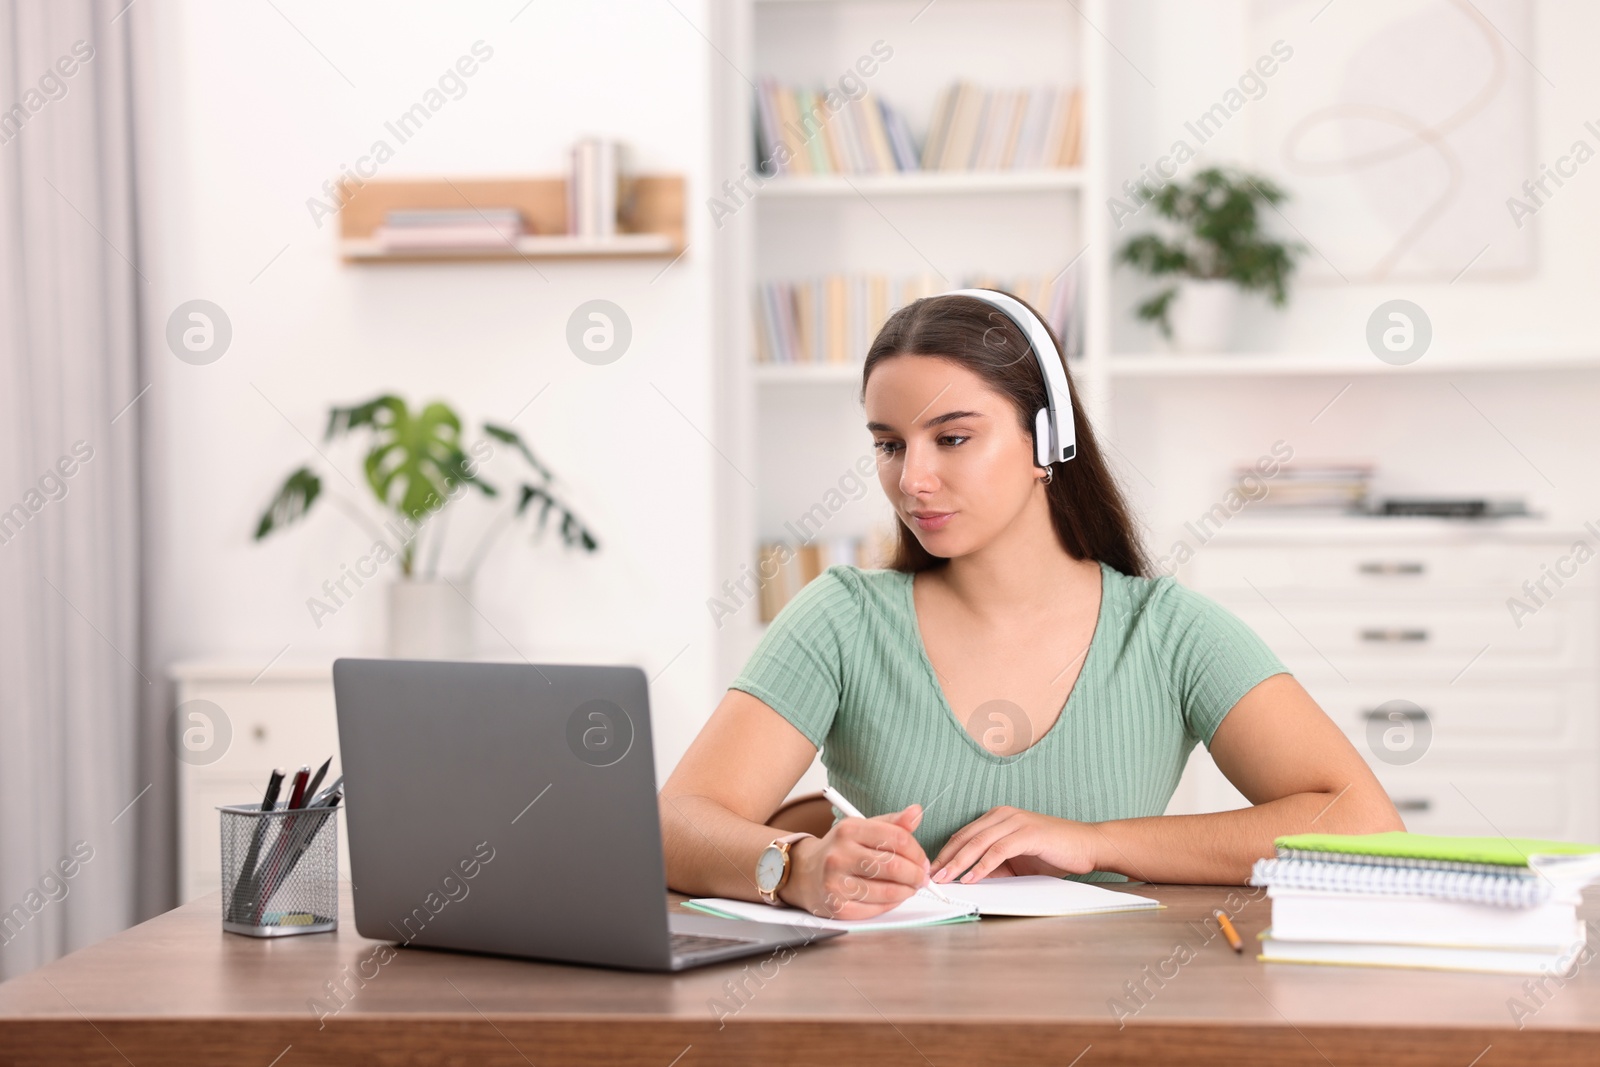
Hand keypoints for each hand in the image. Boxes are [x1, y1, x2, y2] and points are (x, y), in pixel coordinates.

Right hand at [780, 803, 931, 919]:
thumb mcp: (862, 828)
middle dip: (916, 874)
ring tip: (911, 887)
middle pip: (893, 866)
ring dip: (908, 891)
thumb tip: (917, 812)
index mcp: (848, 830)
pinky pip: (876, 908)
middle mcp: (839, 855)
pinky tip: (894, 897)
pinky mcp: (838, 908)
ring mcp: (836, 883)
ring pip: (888, 890)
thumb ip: (892, 823)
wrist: (804, 873)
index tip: (923, 860)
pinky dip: (892, 904)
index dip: (917, 852)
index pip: (896, 838)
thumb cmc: (840, 849)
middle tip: (922, 877)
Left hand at [928, 806, 1098, 883]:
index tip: (932, 870)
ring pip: (978, 843)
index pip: (963, 835)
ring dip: (959, 863)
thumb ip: (994, 865)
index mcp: (998, 817)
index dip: (945, 852)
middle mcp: (1003, 815)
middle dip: (946, 858)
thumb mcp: (1017, 860)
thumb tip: (967, 878)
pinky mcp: (1027, 833)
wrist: (1087, 845)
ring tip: (945, 879)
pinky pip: (998, 850)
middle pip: (965, 837)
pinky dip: (982, 865)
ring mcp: (1015, 822)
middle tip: (930, 876)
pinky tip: (972, 878)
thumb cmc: (1054, 852)